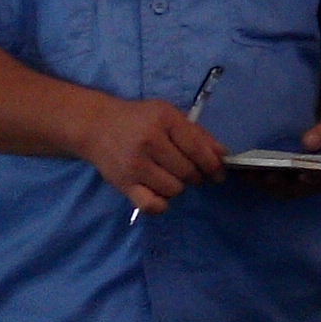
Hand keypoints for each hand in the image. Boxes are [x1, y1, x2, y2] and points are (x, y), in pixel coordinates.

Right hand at [81, 96, 227, 213]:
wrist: (97, 126)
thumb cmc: (139, 120)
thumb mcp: (168, 116)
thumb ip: (197, 134)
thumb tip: (223, 155)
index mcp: (164, 120)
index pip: (197, 148)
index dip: (213, 165)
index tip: (218, 173)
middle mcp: (149, 141)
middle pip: (188, 172)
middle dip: (195, 176)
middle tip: (188, 171)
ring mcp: (135, 164)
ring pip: (173, 189)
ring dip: (177, 187)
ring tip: (168, 176)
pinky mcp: (124, 184)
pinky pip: (152, 205)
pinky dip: (161, 204)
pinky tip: (159, 193)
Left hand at [234, 87, 320, 200]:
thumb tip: (308, 143)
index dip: (311, 177)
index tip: (298, 174)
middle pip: (299, 187)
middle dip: (279, 183)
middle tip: (262, 175)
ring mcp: (309, 181)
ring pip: (285, 188)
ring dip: (266, 182)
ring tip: (247, 172)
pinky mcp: (296, 175)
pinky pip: (279, 181)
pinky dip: (263, 177)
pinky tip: (248, 169)